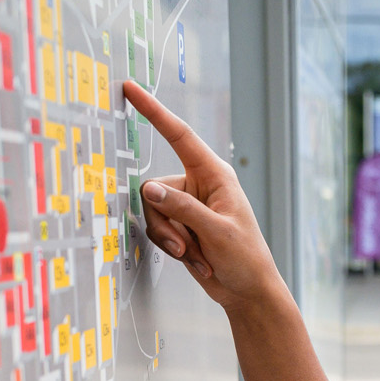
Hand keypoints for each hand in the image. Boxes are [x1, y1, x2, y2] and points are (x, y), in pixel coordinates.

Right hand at [122, 80, 282, 308]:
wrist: (248, 291)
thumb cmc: (245, 257)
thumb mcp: (215, 232)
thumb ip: (181, 209)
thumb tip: (148, 189)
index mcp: (214, 174)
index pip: (179, 135)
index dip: (153, 112)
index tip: (131, 89)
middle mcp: (198, 184)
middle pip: (154, 188)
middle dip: (166, 223)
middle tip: (187, 247)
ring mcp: (187, 205)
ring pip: (152, 212)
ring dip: (171, 239)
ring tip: (196, 256)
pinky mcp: (180, 225)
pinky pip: (158, 229)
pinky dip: (173, 248)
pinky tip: (197, 260)